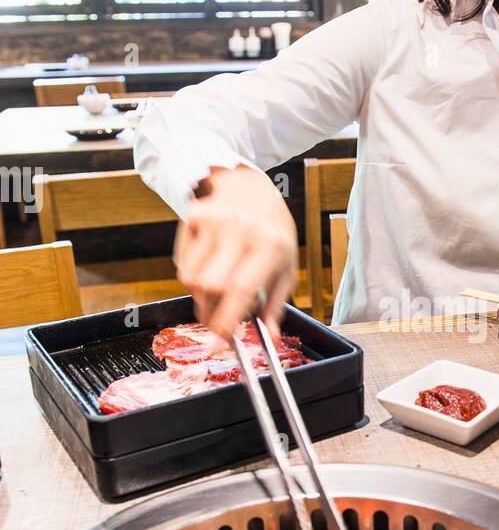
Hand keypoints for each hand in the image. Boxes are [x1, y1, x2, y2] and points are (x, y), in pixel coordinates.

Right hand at [173, 165, 298, 342]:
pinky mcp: (192, 217)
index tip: (220, 343)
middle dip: (209, 315)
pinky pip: (181, 264)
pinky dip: (191, 276)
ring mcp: (213, 221)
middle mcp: (239, 231)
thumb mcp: (286, 264)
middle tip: (216, 324)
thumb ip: (276, 304)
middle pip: (210, 288)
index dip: (227, 321)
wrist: (249, 186)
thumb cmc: (272, 231)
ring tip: (216, 290)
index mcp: (269, 245)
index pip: (241, 290)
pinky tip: (208, 265)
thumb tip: (271, 339)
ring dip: (200, 297)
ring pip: (191, 280)